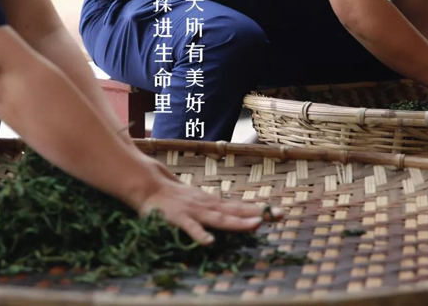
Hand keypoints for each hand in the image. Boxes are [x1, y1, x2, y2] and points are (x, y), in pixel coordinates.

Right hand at [125, 157, 283, 244]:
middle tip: (280, 215)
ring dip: (237, 221)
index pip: (239, 205)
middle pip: (236, 210)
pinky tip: (210, 242)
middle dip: (258, 213)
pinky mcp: (178, 218)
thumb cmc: (171, 195)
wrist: (146, 185)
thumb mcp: (196, 199)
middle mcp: (207, 205)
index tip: (279, 212)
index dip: (258, 208)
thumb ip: (213, 207)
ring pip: (218, 218)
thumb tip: (231, 212)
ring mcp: (193, 211)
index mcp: (211, 202)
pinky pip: (190, 228)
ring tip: (256, 224)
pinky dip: (200, 235)